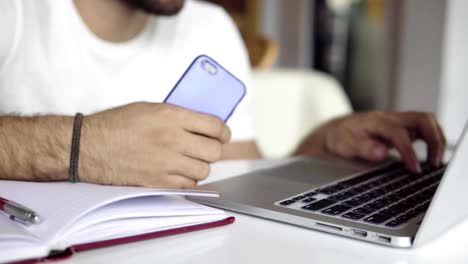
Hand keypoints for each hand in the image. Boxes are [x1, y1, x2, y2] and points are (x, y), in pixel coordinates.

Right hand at [79, 102, 230, 187]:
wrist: (88, 147)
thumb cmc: (115, 125)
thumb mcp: (149, 108)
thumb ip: (177, 116)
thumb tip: (201, 124)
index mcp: (171, 116)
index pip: (215, 126)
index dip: (223, 131)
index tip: (222, 134)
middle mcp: (172, 139)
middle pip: (214, 151)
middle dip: (214, 149)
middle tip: (207, 147)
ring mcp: (166, 163)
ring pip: (204, 170)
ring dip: (200, 165)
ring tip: (190, 160)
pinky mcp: (158, 182)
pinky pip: (188, 185)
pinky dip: (187, 179)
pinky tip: (179, 172)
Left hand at [294, 111, 445, 172]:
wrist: (336, 130)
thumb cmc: (340, 138)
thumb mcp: (345, 145)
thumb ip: (363, 148)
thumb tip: (382, 153)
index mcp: (375, 121)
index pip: (398, 133)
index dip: (409, 151)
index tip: (415, 169)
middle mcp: (389, 117)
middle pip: (421, 119)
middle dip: (434, 139)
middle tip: (434, 163)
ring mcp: (397, 120)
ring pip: (426, 121)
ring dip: (436, 139)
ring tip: (435, 162)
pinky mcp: (402, 126)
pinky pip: (424, 127)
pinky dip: (433, 139)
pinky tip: (431, 156)